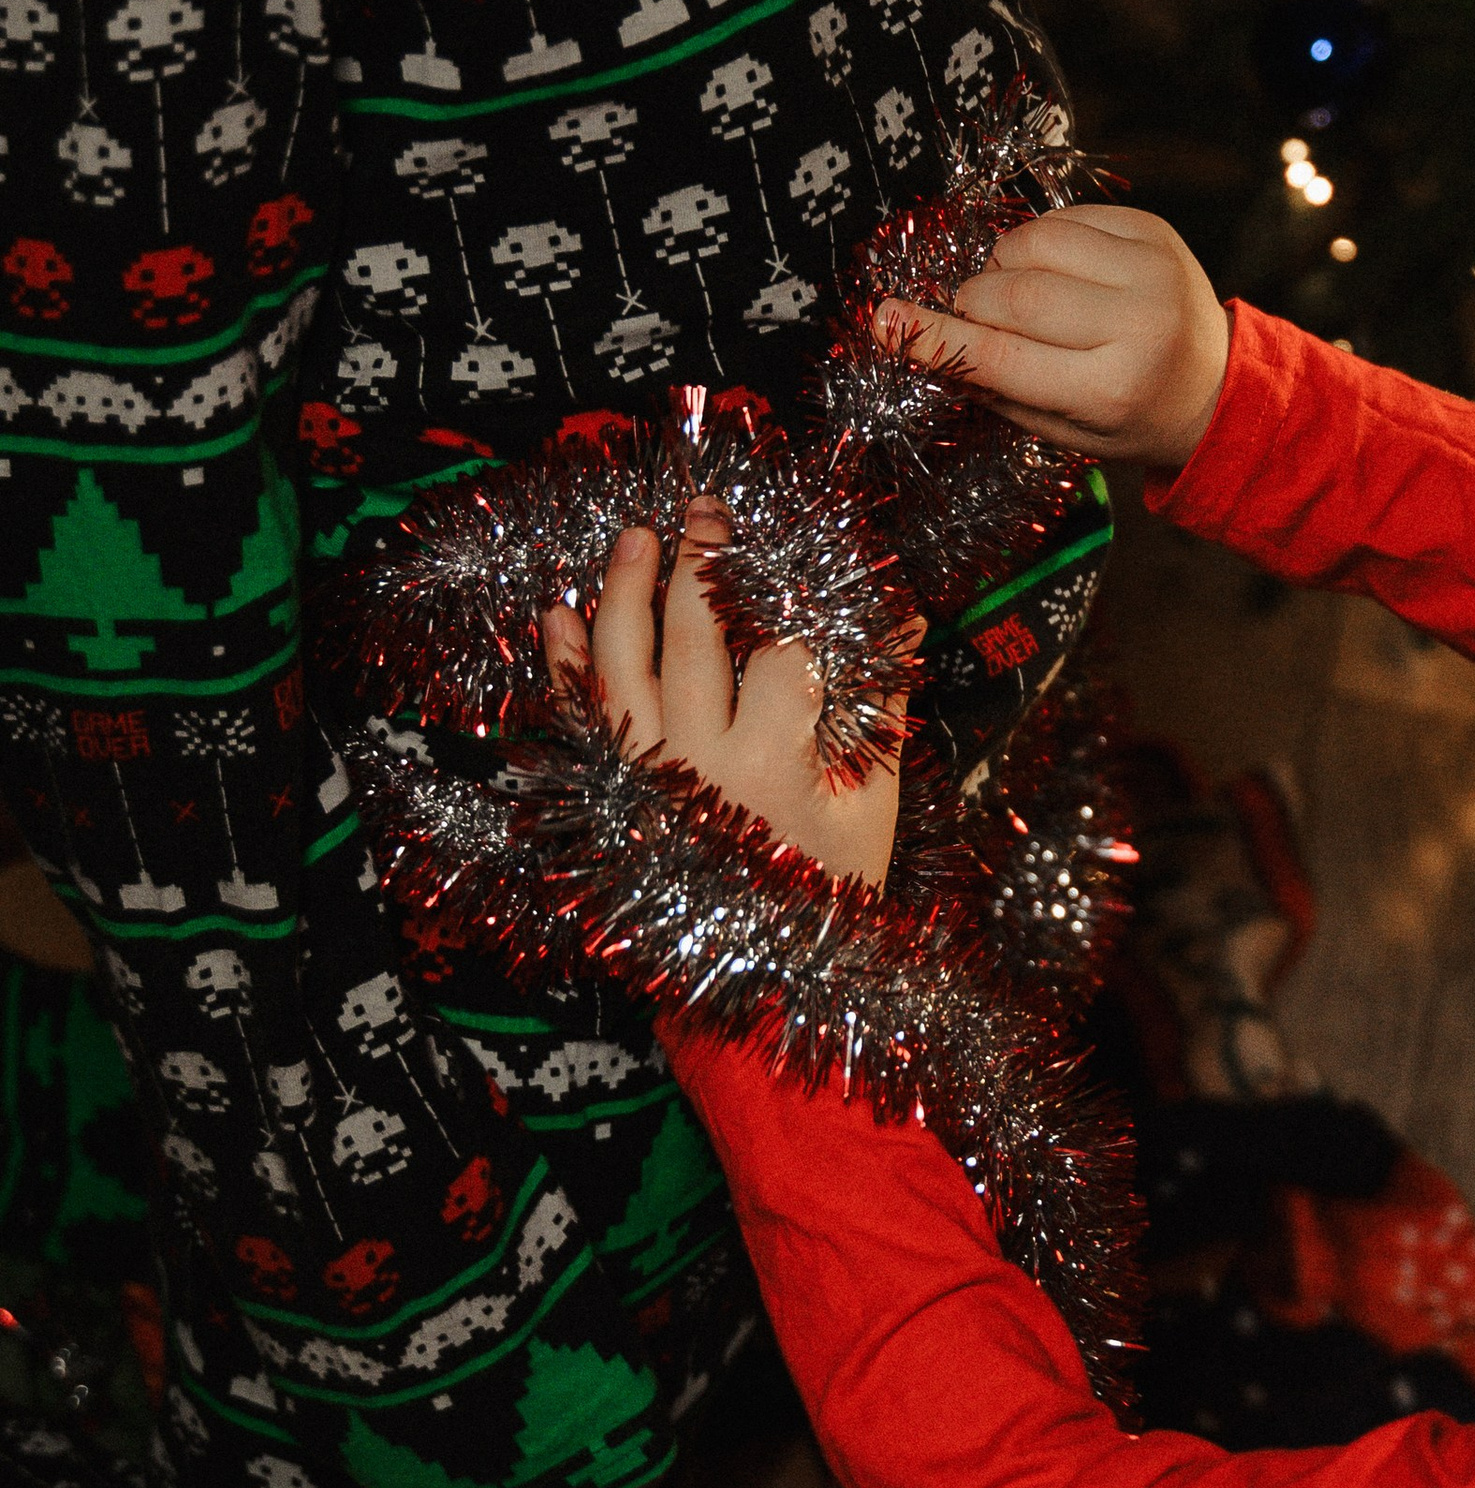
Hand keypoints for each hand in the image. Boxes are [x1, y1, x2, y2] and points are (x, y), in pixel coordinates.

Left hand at [541, 501, 900, 892]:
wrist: (758, 978)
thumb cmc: (828, 890)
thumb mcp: (872, 806)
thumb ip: (882, 708)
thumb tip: (902, 619)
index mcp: (776, 763)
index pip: (784, 649)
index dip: (791, 589)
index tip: (790, 542)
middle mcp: (701, 762)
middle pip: (696, 637)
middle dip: (704, 563)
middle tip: (706, 509)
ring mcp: (645, 778)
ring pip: (624, 665)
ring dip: (626, 592)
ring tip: (635, 536)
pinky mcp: (612, 794)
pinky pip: (577, 718)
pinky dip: (563, 664)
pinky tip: (558, 611)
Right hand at [875, 202, 1230, 466]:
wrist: (1216, 385)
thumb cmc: (1129, 415)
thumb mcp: (1063, 427)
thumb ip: (990, 385)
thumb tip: (909, 336)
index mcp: (1111, 390)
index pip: (1002, 358)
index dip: (935, 339)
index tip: (883, 321)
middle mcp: (1139, 326)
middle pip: (1014, 295)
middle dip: (974, 302)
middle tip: (974, 316)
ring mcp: (1153, 270)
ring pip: (1034, 242)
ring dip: (1005, 266)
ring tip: (1020, 294)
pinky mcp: (1155, 230)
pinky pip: (1065, 216)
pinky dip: (1041, 241)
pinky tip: (1057, 270)